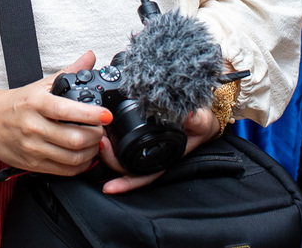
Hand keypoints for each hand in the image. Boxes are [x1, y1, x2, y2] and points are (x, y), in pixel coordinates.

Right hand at [0, 51, 106, 176]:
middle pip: (74, 138)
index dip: (91, 114)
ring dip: (91, 151)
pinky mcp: (32, 164)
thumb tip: (90, 57)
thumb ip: (69, 71)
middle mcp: (33, 126)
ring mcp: (32, 148)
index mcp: (37, 103)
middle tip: (102, 129)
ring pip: (72, 157)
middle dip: (96, 135)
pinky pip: (64, 170)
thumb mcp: (41, 85)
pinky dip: (80, 165)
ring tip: (95, 142)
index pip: (67, 110)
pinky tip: (84, 155)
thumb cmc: (17, 103)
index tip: (106, 114)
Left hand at [97, 105, 219, 193]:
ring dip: (107, 152)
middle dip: (110, 160)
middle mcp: (153, 156)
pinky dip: (112, 143)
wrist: (203, 114)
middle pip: (126, 168)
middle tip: (100, 144)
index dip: (126, 183)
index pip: (143, 176)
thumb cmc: (201, 123)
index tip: (109, 187)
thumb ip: (197, 119)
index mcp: (165, 158)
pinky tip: (101, 136)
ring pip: (122, 157)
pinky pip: (124, 142)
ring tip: (97, 140)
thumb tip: (190, 115)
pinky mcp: (141, 135)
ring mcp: (146, 147)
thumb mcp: (201, 121)